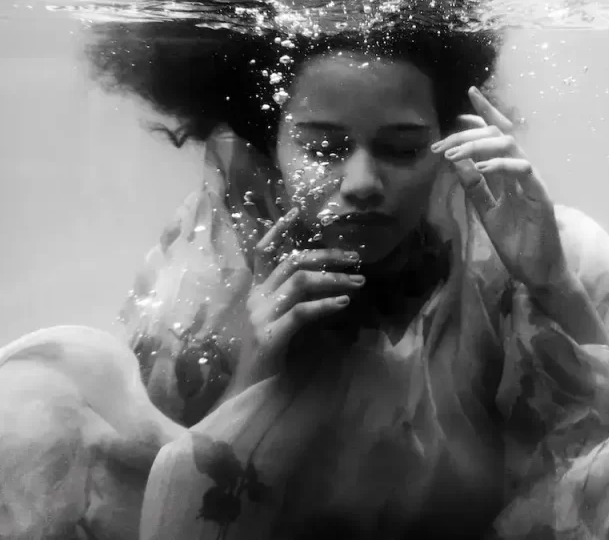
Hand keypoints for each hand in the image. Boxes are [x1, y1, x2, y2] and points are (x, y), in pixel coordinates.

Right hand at [232, 208, 364, 388]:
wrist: (249, 396)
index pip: (263, 252)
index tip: (296, 211)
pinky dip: (325, 305)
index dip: (278, 230)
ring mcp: (260, 316)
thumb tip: (329, 284)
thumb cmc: (271, 362)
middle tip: (356, 258)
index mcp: (256, 293)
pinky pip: (301, 312)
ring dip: (334, 279)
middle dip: (327, 256)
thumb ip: (297, 303)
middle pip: (292, 262)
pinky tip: (344, 304)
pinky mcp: (270, 336)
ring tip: (359, 281)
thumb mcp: (283, 324)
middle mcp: (255, 299)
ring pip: (299, 282)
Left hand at [432, 87, 566, 289]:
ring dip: (478, 146)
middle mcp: (521, 169)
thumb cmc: (515, 240)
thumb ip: (474, 185)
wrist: (536, 268)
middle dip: (467, 134)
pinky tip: (480, 169)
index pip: (497, 135)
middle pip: (498, 134)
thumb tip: (456, 161)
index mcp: (508, 172)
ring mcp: (532, 179)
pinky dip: (500, 165)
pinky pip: (523, 168)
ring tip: (453, 155)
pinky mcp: (540, 193)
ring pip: (509, 145)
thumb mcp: (486, 209)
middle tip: (441, 146)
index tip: (469, 94)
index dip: (486, 113)